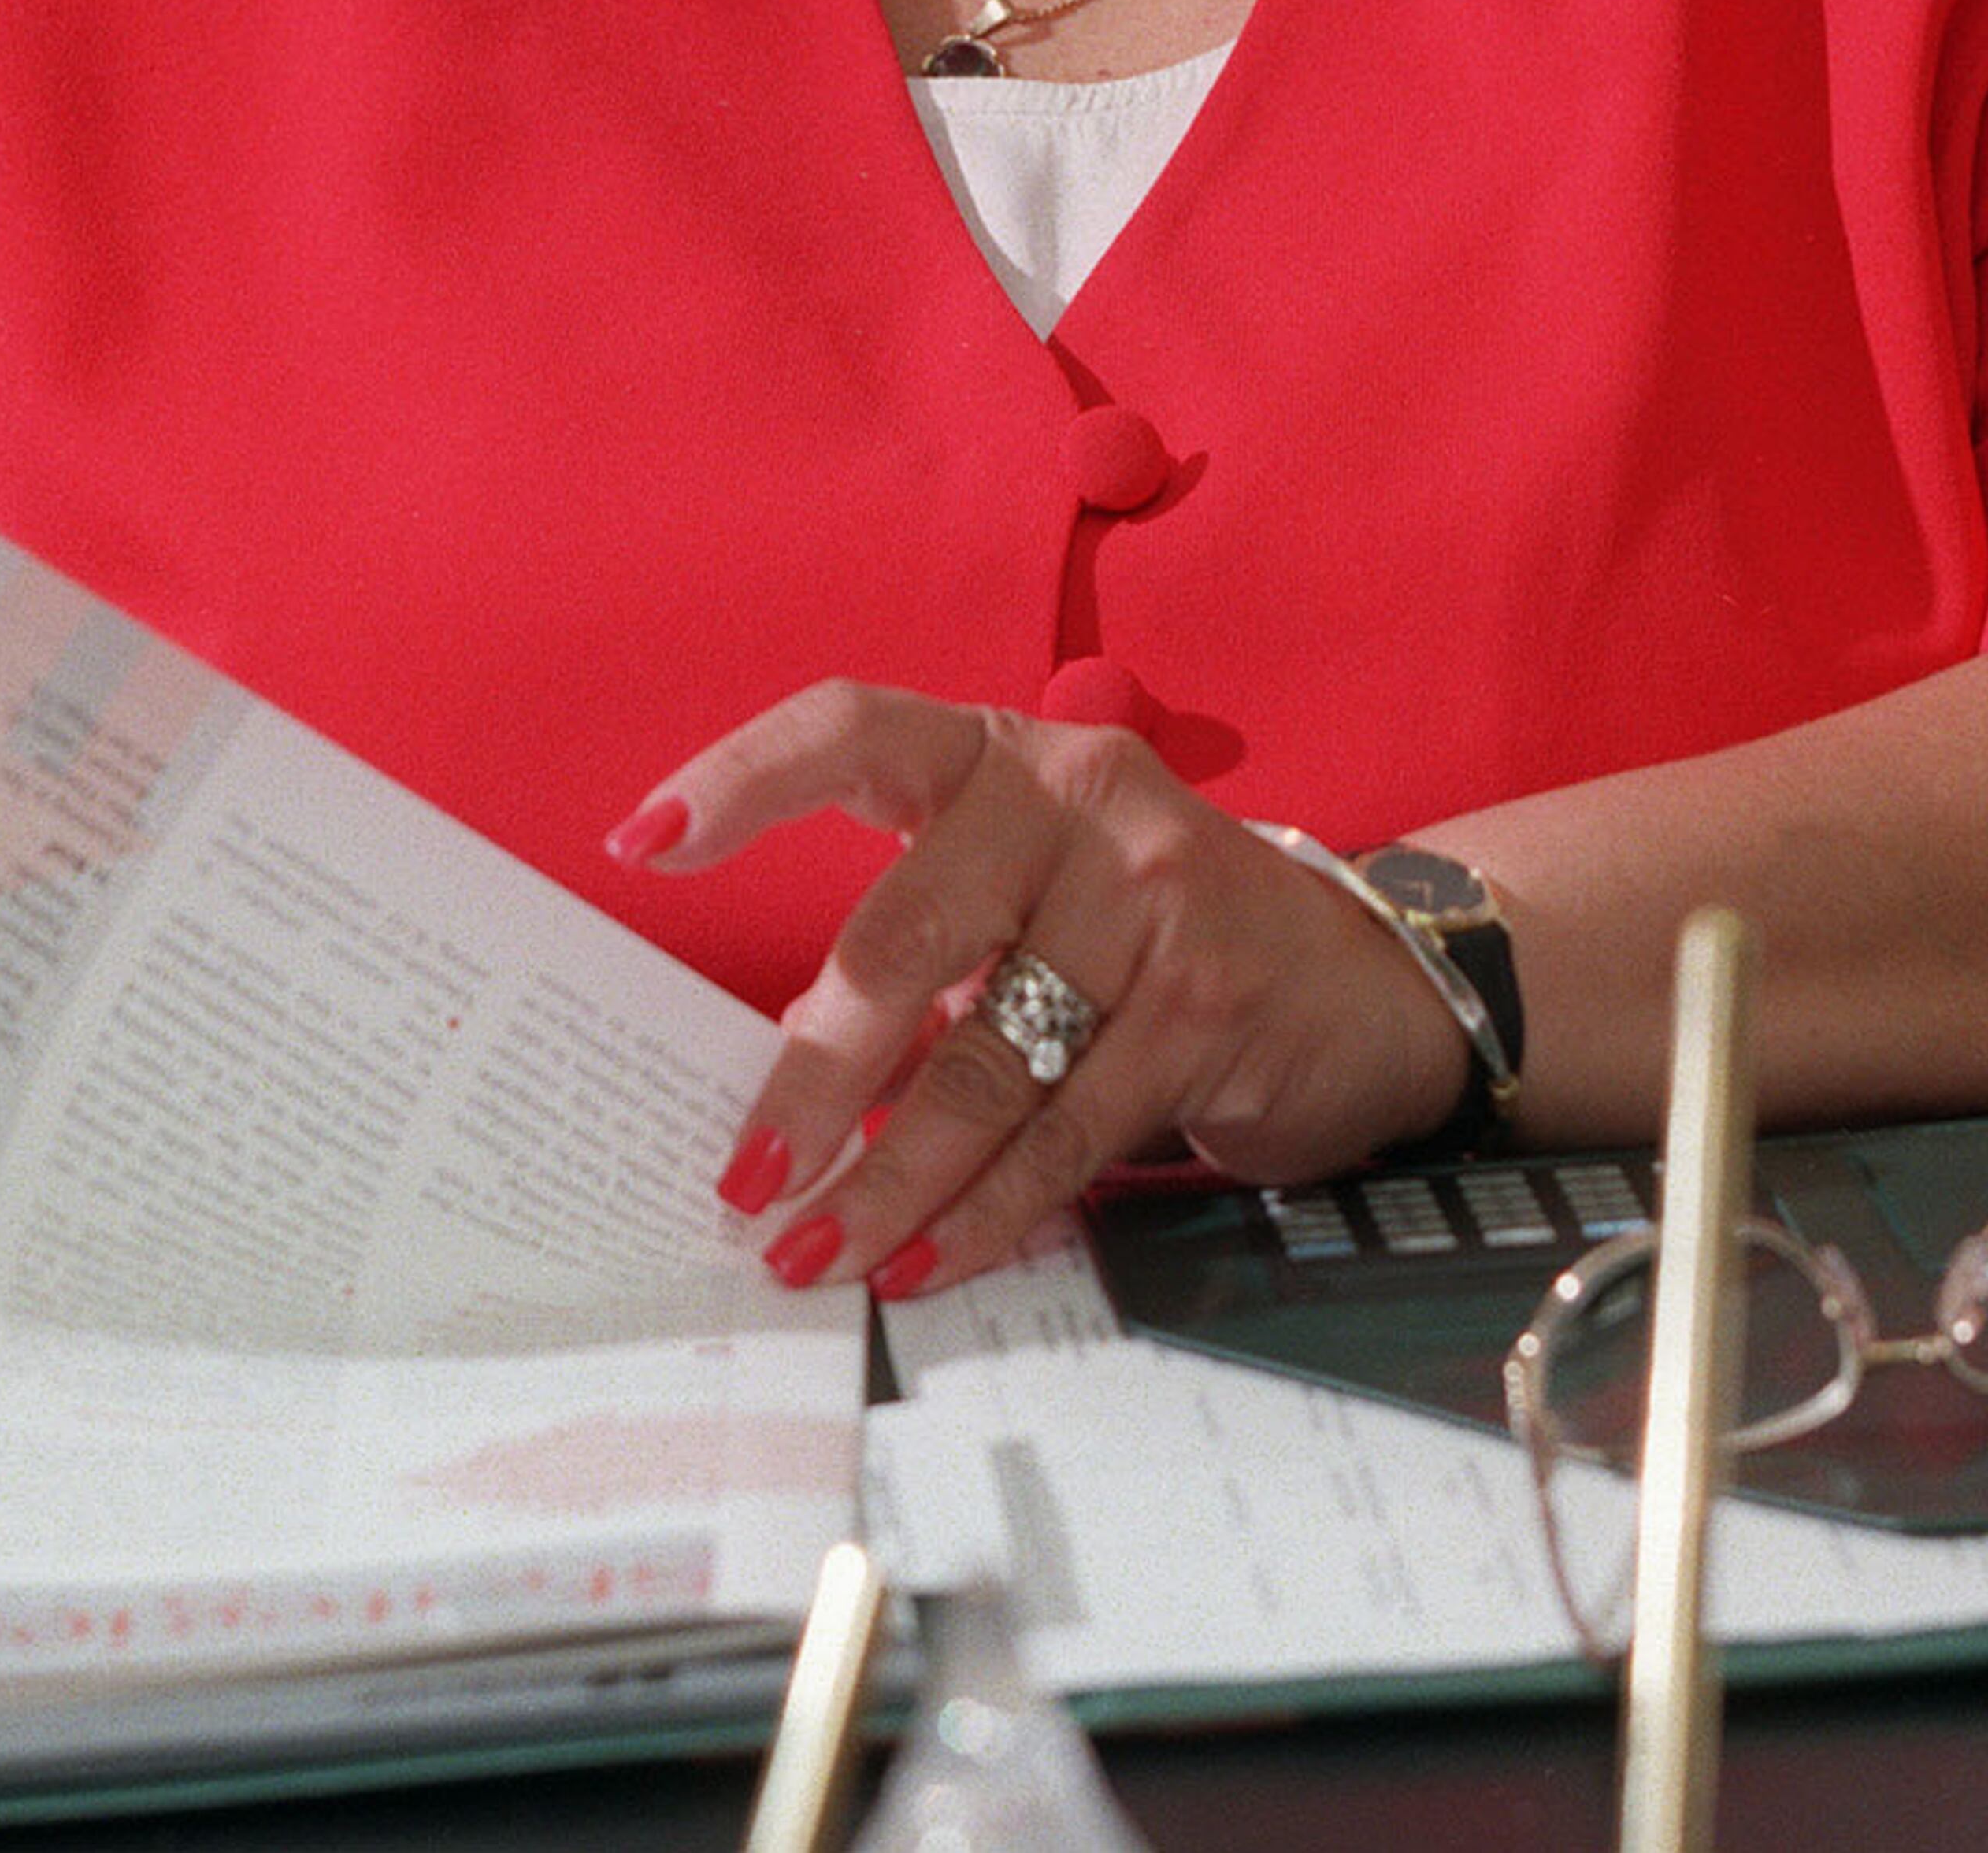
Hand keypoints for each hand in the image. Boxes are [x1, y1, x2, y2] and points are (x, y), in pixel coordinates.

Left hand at [609, 687, 1472, 1299]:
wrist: (1349, 977)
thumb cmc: (1137, 937)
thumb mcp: (1024, 901)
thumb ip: (915, 957)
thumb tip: (776, 1095)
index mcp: (996, 755)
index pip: (852, 727)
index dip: (744, 776)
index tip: (638, 847)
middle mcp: (1074, 796)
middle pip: (907, 930)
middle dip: (812, 1074)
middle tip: (742, 1181)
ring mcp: (1151, 891)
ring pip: (988, 1059)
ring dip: (891, 1180)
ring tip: (814, 1255)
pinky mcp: (1205, 996)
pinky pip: (1069, 1129)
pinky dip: (987, 1208)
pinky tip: (927, 1259)